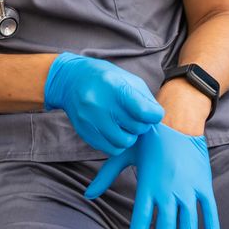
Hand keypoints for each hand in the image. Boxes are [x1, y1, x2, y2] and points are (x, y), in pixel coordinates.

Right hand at [44, 53, 163, 153]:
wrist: (71, 81)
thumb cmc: (104, 78)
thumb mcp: (127, 79)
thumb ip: (145, 99)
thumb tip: (157, 118)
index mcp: (114, 87)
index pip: (144, 112)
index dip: (154, 115)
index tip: (153, 113)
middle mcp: (101, 104)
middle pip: (136, 128)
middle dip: (141, 125)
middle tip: (136, 117)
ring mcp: (91, 120)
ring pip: (124, 142)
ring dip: (130, 136)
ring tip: (125, 125)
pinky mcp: (85, 133)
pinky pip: (110, 149)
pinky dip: (117, 143)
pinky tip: (114, 130)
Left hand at [84, 123, 220, 228]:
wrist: (178, 120)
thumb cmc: (147, 139)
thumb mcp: (123, 155)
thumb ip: (106, 176)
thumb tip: (87, 194)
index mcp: (148, 187)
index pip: (140, 224)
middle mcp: (168, 192)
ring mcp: (189, 190)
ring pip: (190, 227)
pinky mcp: (204, 185)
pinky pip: (210, 213)